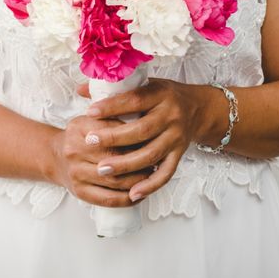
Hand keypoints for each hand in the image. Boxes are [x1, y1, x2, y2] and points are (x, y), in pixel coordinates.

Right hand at [51, 114, 151, 207]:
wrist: (55, 156)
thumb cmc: (82, 136)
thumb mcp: (92, 119)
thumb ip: (113, 117)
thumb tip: (144, 121)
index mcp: (79, 127)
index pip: (113, 131)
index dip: (134, 136)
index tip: (151, 138)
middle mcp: (74, 150)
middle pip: (115, 157)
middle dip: (139, 159)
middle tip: (156, 158)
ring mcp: (76, 173)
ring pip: (114, 180)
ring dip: (137, 180)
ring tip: (151, 175)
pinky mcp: (80, 192)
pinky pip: (108, 199)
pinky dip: (127, 199)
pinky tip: (139, 195)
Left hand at [76, 78, 211, 201]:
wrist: (198, 109)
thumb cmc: (164, 96)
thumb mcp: (145, 84)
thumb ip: (114, 89)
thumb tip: (80, 91)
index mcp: (160, 94)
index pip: (134, 100)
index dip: (112, 106)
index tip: (90, 112)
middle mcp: (171, 116)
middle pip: (141, 130)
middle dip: (113, 138)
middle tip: (89, 142)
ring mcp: (176, 138)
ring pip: (150, 154)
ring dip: (125, 164)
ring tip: (102, 169)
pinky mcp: (179, 154)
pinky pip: (166, 173)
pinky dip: (150, 185)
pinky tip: (132, 193)